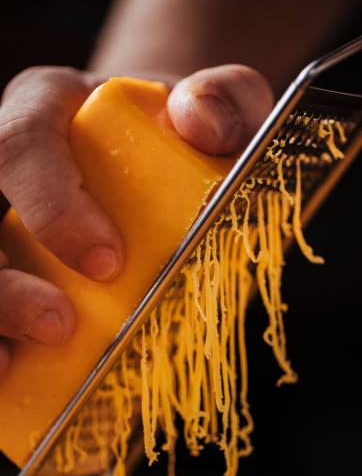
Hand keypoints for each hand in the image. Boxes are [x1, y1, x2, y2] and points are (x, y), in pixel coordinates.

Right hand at [0, 64, 272, 378]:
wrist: (170, 161)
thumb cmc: (187, 136)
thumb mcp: (223, 109)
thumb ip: (226, 99)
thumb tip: (197, 120)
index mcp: (49, 112)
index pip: (23, 143)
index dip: (50, 204)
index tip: (108, 263)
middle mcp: (14, 167)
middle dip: (1, 282)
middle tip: (61, 327)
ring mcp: (6, 221)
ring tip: (14, 366)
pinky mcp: (15, 267)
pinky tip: (12, 375)